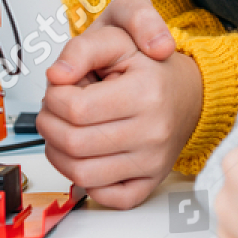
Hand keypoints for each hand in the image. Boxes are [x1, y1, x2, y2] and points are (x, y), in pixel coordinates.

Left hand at [39, 0, 202, 207]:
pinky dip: (85, 182)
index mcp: (146, 93)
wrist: (188, 91)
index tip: (59, 88)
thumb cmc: (150, 66)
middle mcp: (154, 131)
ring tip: (64, 130)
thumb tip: (56, 75)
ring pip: (81, 174)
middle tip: (54, 110)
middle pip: (73, 143)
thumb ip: (82, 49)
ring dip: (58, 152)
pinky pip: (106, 197)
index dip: (53, 97)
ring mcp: (153, 161)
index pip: (74, 109)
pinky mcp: (150, 180)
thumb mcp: (118, 39)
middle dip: (49, 124)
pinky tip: (84, 156)